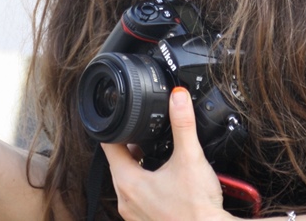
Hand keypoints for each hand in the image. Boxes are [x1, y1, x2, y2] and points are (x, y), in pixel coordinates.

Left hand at [101, 87, 228, 220]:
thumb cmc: (197, 208)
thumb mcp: (190, 157)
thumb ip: (183, 124)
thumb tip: (178, 97)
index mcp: (128, 182)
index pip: (109, 147)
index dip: (115, 128)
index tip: (121, 117)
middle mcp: (126, 201)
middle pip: (118, 164)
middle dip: (131, 147)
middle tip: (146, 134)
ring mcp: (135, 215)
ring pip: (129, 182)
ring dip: (139, 167)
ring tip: (156, 155)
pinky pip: (139, 198)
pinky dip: (147, 185)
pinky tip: (166, 181)